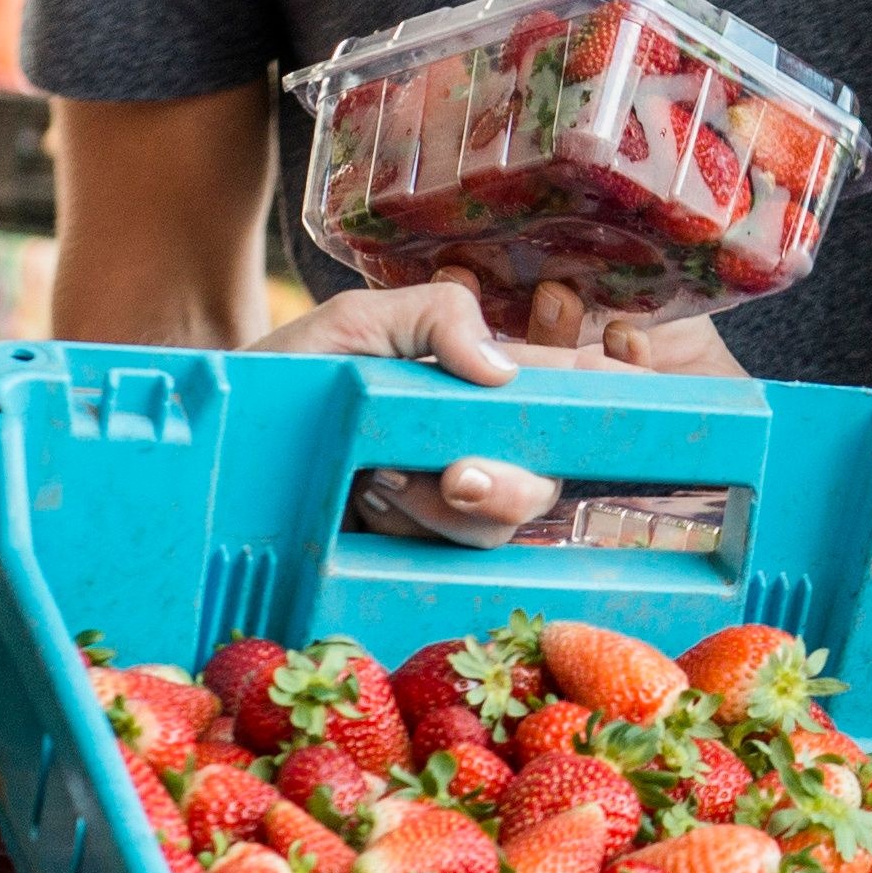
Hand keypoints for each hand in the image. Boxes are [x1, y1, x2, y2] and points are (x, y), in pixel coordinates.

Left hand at [263, 277, 740, 531]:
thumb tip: (505, 371)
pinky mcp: (416, 550)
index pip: (572, 391)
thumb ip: (438, 315)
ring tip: (375, 474)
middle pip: (546, 477)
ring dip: (439, 506)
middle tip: (456, 476)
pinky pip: (447, 556)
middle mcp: (482, 444)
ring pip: (499, 525)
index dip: (621, 400)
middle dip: (510, 483)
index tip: (649, 405)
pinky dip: (409, 528)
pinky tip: (367, 503)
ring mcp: (450, 502)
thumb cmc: (291, 371)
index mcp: (483, 383)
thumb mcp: (359, 318)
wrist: (221, 436)